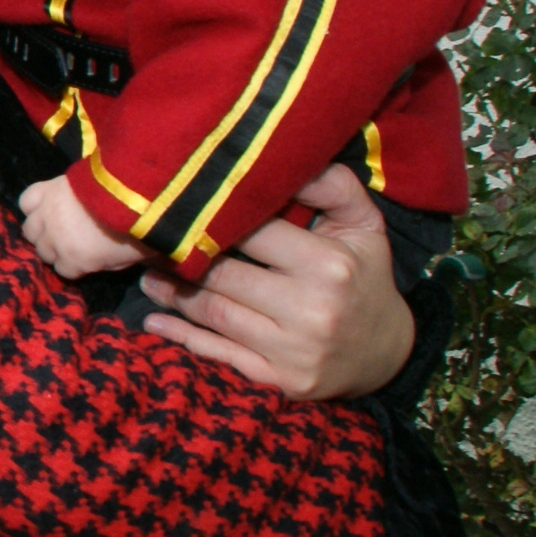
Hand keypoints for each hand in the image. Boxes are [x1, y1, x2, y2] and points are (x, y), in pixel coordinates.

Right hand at [19, 178, 151, 277]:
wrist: (133, 188)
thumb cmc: (135, 227)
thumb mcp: (127, 258)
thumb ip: (105, 264)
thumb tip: (94, 262)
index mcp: (75, 259)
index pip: (63, 271)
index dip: (75, 266)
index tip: (85, 259)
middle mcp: (54, 239)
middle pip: (44, 252)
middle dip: (57, 251)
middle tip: (71, 243)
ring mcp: (47, 213)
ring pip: (30, 230)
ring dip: (42, 232)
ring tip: (54, 227)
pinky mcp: (46, 190)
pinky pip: (26, 202)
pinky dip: (33, 206)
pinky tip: (43, 208)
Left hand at [137, 166, 412, 401]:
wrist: (387, 354)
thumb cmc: (364, 278)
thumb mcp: (362, 226)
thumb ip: (332, 186)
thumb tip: (290, 154)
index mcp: (329, 264)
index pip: (253, 232)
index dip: (213, 219)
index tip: (180, 208)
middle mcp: (311, 309)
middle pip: (223, 276)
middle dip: (180, 259)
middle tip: (149, 244)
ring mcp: (293, 351)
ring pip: (213, 313)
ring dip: (171, 293)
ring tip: (148, 275)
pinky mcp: (278, 382)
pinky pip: (216, 355)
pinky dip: (180, 335)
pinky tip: (155, 319)